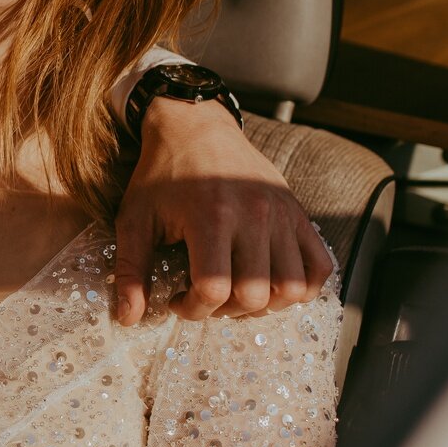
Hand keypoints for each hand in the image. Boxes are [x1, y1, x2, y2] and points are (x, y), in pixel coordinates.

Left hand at [113, 98, 331, 324]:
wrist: (195, 126)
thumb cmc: (161, 175)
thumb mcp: (135, 219)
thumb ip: (131, 271)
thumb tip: (127, 319)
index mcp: (211, 216)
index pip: (213, 290)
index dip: (192, 309)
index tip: (177, 299)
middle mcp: (254, 216)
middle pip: (254, 296)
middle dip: (225, 310)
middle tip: (205, 294)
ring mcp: (282, 214)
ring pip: (292, 288)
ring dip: (264, 304)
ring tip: (238, 291)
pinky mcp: (298, 213)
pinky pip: (320, 266)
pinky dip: (301, 287)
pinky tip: (269, 282)